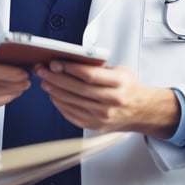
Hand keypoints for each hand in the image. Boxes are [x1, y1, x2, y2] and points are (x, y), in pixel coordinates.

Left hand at [35, 61, 179, 137]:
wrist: (141, 111)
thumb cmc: (128, 88)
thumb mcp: (119, 71)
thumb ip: (98, 66)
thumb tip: (71, 59)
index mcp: (118, 84)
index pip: (89, 74)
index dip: (69, 68)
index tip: (55, 62)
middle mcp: (111, 101)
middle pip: (77, 88)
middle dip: (56, 78)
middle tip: (42, 70)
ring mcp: (103, 116)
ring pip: (72, 102)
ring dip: (55, 91)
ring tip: (45, 81)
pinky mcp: (96, 126)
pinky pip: (73, 115)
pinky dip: (61, 105)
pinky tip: (54, 96)